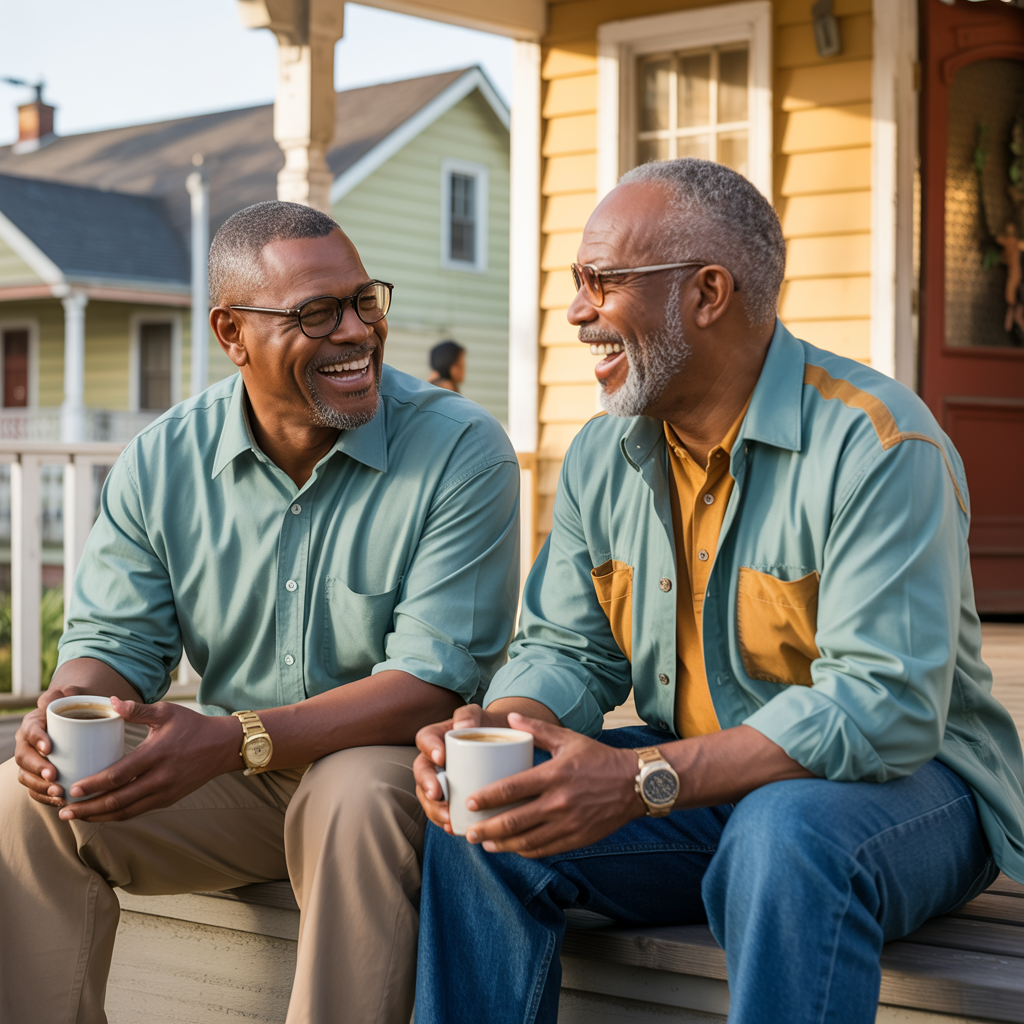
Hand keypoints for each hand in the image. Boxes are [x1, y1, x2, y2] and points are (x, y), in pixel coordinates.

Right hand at [15, 682, 97, 806]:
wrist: (76, 723)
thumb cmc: (74, 711)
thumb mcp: (72, 699)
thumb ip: (68, 693)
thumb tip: (67, 692)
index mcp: (34, 724)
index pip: (30, 731)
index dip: (37, 739)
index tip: (49, 747)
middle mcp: (27, 744)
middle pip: (24, 758)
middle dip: (37, 768)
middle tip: (54, 775)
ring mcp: (30, 762)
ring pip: (26, 777)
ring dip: (41, 786)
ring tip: (59, 792)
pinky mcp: (37, 777)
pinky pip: (35, 790)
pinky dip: (44, 797)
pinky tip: (60, 802)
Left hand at [54, 697, 239, 822]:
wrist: (223, 746)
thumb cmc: (193, 726)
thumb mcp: (166, 712)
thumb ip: (137, 709)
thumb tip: (109, 702)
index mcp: (156, 754)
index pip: (118, 775)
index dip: (92, 785)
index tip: (72, 788)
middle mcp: (160, 778)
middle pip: (118, 801)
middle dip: (88, 809)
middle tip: (64, 811)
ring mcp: (166, 791)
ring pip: (127, 811)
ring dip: (100, 817)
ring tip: (78, 817)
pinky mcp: (169, 799)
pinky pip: (138, 811)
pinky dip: (117, 815)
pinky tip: (102, 813)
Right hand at [414, 704, 502, 830]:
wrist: (504, 744)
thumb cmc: (489, 727)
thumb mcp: (480, 716)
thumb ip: (469, 715)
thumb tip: (462, 728)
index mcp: (438, 736)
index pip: (425, 738)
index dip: (429, 748)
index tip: (441, 757)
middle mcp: (434, 760)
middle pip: (422, 771)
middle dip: (426, 784)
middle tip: (437, 794)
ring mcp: (441, 780)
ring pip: (428, 795)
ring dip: (434, 809)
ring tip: (447, 818)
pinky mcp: (450, 797)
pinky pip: (442, 810)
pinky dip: (445, 820)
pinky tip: (454, 828)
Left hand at [460, 712, 645, 857]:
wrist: (636, 784)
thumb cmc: (599, 758)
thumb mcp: (568, 739)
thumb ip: (538, 730)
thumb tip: (509, 717)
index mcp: (554, 775)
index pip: (512, 789)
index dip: (487, 798)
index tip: (470, 802)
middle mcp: (559, 802)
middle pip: (514, 821)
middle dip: (487, 829)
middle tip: (469, 833)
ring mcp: (568, 824)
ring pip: (527, 841)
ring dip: (502, 844)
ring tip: (485, 843)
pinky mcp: (577, 839)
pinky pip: (545, 849)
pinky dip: (525, 850)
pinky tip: (513, 847)